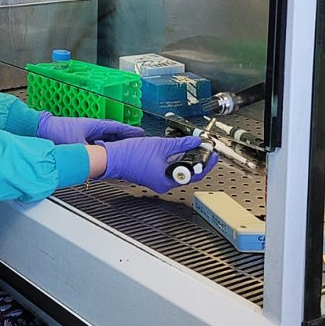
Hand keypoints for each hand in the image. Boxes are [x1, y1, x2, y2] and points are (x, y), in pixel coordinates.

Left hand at [36, 111, 144, 144]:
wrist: (40, 130)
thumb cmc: (57, 133)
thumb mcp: (78, 146)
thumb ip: (91, 154)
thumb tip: (101, 162)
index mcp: (93, 125)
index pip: (116, 127)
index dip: (129, 130)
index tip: (139, 132)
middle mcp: (89, 127)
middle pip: (111, 133)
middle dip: (123, 137)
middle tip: (135, 142)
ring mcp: (83, 132)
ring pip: (102, 137)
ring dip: (112, 142)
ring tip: (123, 149)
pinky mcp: (76, 137)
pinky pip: (94, 141)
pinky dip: (101, 146)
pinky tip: (103, 153)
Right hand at [96, 135, 218, 192]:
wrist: (111, 158)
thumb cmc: (130, 156)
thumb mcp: (161, 145)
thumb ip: (181, 144)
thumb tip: (195, 141)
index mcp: (168, 181)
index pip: (194, 174)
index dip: (206, 163)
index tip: (213, 154)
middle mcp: (163, 184)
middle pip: (187, 173)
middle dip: (197, 160)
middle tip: (204, 148)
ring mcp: (157, 180)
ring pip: (178, 170)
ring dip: (185, 158)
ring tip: (192, 147)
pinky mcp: (151, 174)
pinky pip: (168, 168)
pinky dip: (175, 159)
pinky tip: (177, 150)